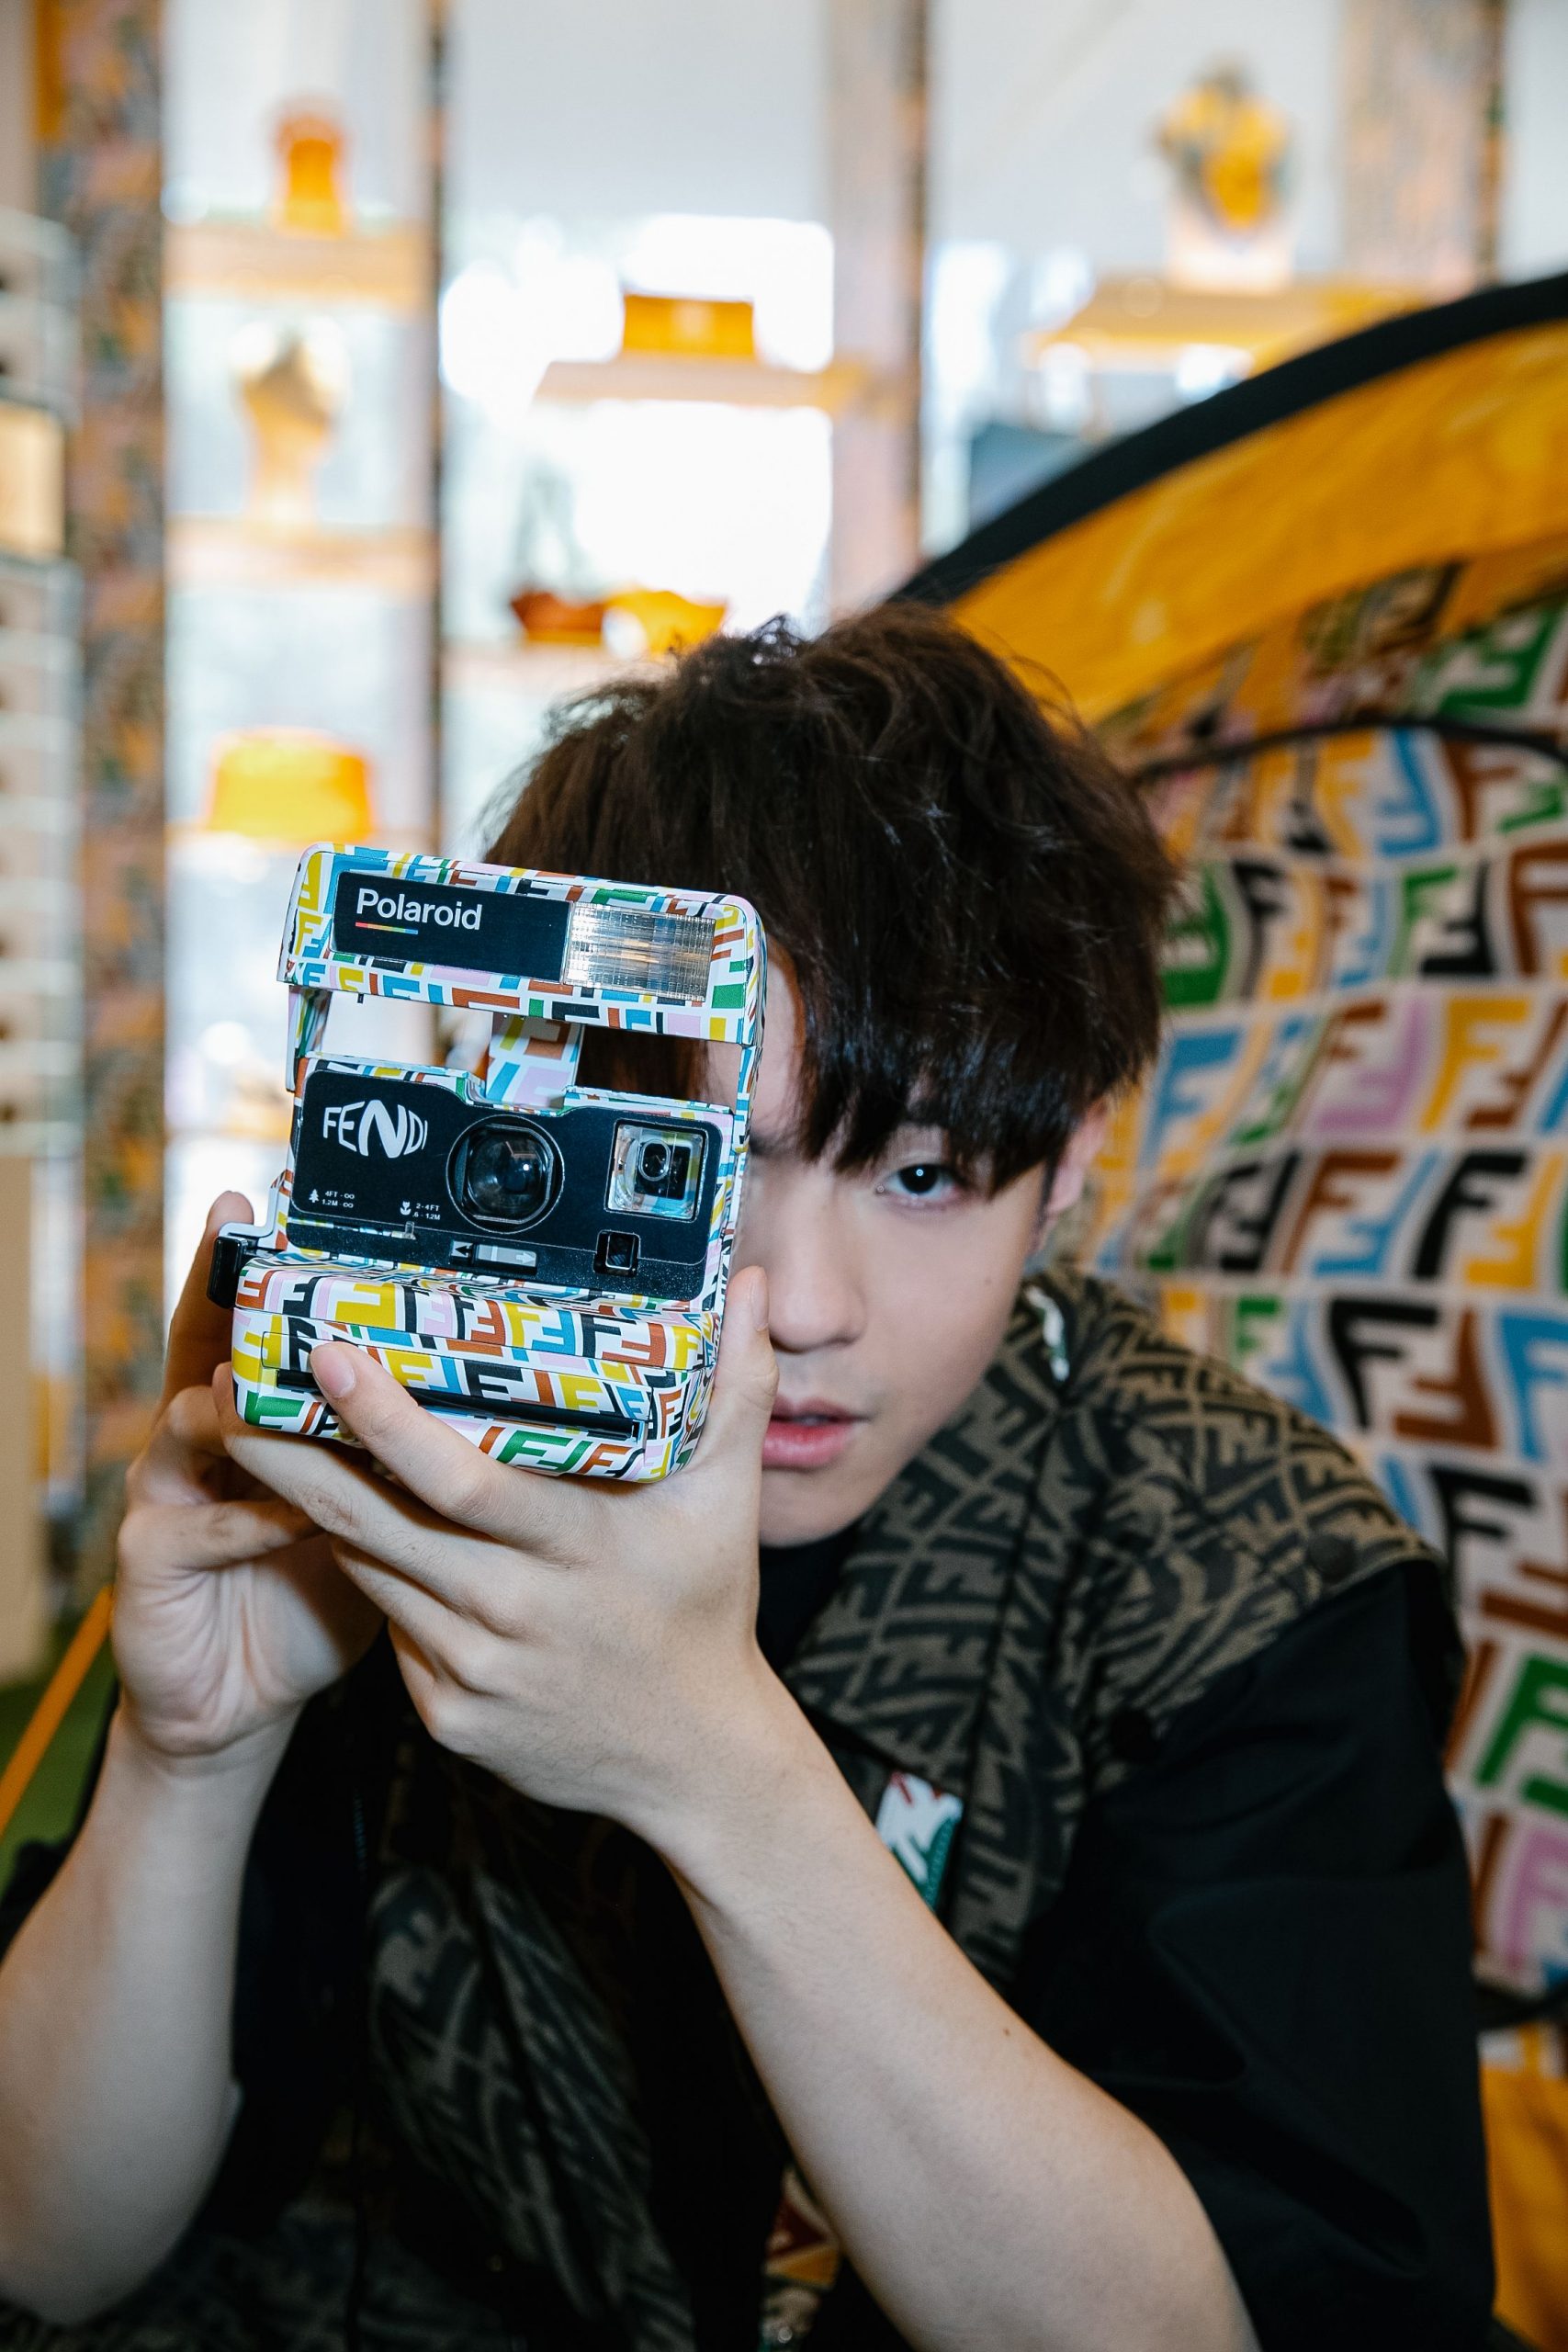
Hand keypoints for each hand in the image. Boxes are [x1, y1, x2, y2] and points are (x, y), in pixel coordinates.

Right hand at [113, 1195, 381, 1768]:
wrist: (239, 1697)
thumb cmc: (322, 1588)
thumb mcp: (381, 1507)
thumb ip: (418, 1450)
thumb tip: (526, 1394)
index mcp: (260, 1412)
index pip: (257, 1320)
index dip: (260, 1261)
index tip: (274, 1197)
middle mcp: (203, 1434)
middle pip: (207, 1342)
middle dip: (226, 1286)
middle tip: (248, 1229)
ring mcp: (166, 1490)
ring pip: (197, 1421)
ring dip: (251, 1402)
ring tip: (297, 1377)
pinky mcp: (150, 1558)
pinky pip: (200, 1525)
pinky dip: (252, 1517)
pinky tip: (300, 1512)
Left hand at [215, 1267, 797, 1845]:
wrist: (695, 1761)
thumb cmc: (707, 1608)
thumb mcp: (731, 1499)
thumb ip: (737, 1386)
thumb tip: (750, 1284)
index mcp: (580, 1552)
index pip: (464, 1482)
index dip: (389, 1424)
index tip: (332, 1357)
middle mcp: (517, 1615)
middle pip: (380, 1526)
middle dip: (295, 1456)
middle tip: (233, 1388)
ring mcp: (475, 1673)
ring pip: (374, 1572)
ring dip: (316, 1508)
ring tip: (263, 1436)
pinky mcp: (447, 1718)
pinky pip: (392, 1629)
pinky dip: (372, 1575)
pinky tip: (340, 1527)